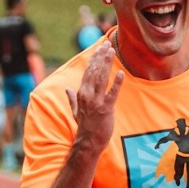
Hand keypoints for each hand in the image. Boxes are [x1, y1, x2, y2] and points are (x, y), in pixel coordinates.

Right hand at [64, 42, 122, 157]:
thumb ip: (72, 99)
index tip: (99, 48)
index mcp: (81, 94)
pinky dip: (116, 83)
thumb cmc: (84, 127)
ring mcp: (96, 102)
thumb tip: (67, 89)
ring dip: (107, 63)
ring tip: (112, 51)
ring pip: (101, 78)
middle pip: (94, 71)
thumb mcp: (75, 111)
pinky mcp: (106, 109)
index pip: (88, 72)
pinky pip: (112, 93)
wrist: (88, 143)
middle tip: (108, 44)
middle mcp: (87, 95)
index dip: (94, 59)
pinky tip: (120, 73)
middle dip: (101, 56)